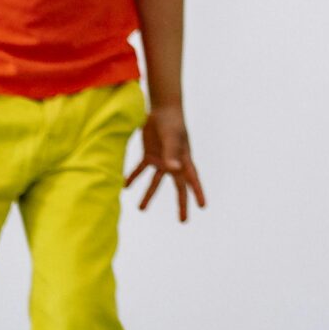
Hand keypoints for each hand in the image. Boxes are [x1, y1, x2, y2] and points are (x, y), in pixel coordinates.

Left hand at [126, 104, 206, 222]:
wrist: (162, 109)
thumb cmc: (171, 122)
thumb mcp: (172, 137)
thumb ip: (171, 153)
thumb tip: (173, 170)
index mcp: (183, 159)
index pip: (192, 179)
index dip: (198, 193)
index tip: (203, 206)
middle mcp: (174, 163)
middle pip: (178, 187)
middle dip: (181, 203)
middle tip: (183, 220)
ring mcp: (161, 160)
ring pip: (155, 182)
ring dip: (149, 194)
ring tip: (141, 208)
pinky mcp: (149, 155)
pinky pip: (141, 169)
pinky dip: (133, 177)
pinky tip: (125, 185)